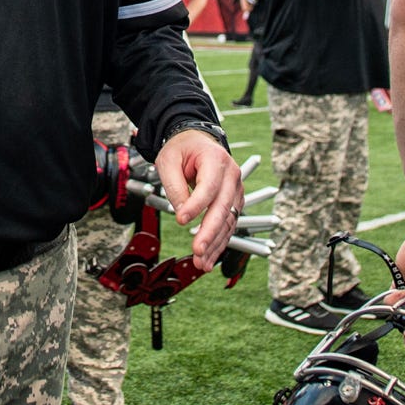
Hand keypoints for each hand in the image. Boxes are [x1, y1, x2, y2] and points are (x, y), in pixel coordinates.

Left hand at [154, 129, 243, 272]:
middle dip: (210, 232)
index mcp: (216, 159)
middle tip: (197, 250)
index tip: (181, 220)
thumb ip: (174, 186)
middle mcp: (232, 175)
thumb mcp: (168, 160)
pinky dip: (219, 242)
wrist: (197, 142)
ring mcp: (236, 190)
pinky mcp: (234, 202)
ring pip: (228, 221)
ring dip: (215, 243)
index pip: (208, 187)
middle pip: (223, 207)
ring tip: (201, 262)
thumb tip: (182, 214)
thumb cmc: (182, 149)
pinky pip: (228, 225)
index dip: (196, 205)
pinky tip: (208, 257)